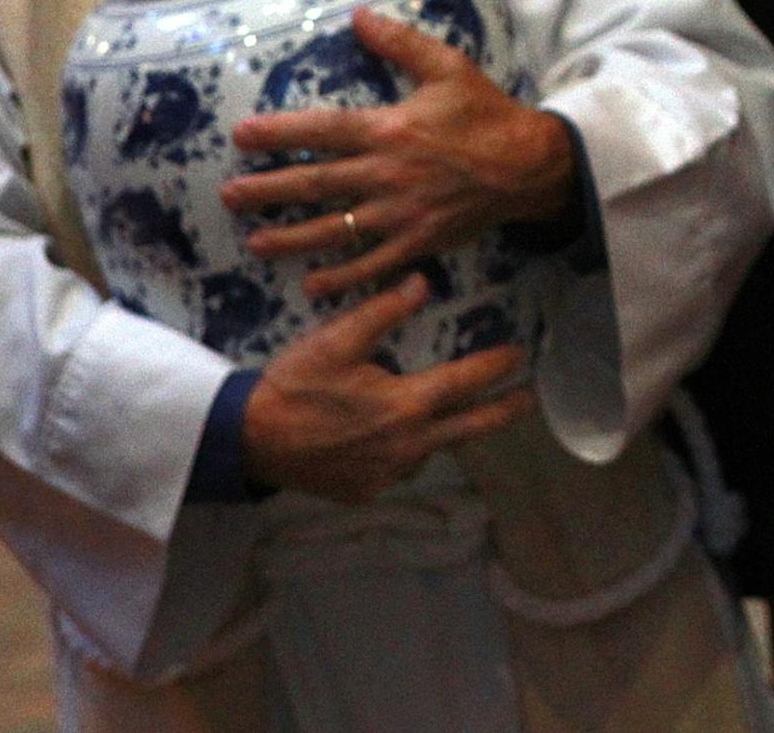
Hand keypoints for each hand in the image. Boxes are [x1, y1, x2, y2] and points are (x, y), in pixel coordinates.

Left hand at [222, 7, 575, 300]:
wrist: (530, 165)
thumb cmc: (486, 114)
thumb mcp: (449, 67)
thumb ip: (401, 43)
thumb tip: (358, 16)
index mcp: (389, 129)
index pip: (321, 130)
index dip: (277, 133)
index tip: (239, 136)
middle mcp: (386, 174)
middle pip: (315, 184)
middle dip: (267, 190)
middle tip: (228, 196)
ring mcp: (400, 213)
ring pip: (334, 229)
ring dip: (290, 239)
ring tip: (255, 244)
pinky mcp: (418, 241)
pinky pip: (372, 264)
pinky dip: (341, 277)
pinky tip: (311, 285)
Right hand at [243, 274, 533, 502]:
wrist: (247, 441)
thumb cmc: (293, 385)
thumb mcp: (336, 340)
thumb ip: (383, 312)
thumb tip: (422, 282)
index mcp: (406, 405)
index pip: (466, 382)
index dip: (496, 367)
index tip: (518, 355)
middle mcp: (408, 445)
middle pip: (471, 427)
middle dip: (503, 411)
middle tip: (527, 399)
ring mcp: (388, 473)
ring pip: (433, 450)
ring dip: (447, 432)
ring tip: (459, 415)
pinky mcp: (367, 491)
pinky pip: (399, 469)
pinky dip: (404, 452)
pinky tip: (398, 438)